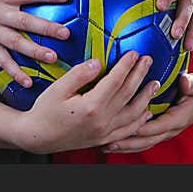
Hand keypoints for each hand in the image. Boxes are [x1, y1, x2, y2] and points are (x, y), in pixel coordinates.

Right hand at [17, 51, 159, 153]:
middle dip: (140, 75)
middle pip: (128, 94)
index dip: (126, 65)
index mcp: (91, 106)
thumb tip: (97, 62)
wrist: (38, 137)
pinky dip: (140, 121)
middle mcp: (102, 121)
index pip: (115, 81)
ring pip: (133, 113)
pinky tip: (146, 112)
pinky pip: (127, 130)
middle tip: (148, 60)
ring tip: (154, 83)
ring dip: (145, 97)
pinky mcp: (104, 139)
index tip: (134, 52)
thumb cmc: (45, 111)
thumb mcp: (58, 88)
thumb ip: (79, 74)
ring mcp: (104, 132)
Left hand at [102, 72, 192, 153]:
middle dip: (127, 143)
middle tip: (108, 142)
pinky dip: (129, 144)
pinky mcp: (157, 132)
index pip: (156, 126)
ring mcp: (163, 133)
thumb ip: (191, 83)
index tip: (123, 127)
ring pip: (143, 144)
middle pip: (146, 140)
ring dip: (125, 146)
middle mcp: (169, 129)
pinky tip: (115, 144)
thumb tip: (185, 81)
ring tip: (106, 146)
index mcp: (177, 119)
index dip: (140, 128)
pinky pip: (142, 141)